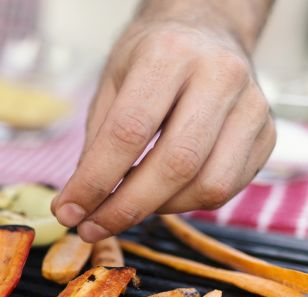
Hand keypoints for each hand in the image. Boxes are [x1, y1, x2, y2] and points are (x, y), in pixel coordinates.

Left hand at [51, 0, 275, 242]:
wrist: (205, 31)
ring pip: (207, 185)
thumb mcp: (111, 84)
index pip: (128, 132)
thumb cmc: (149, 60)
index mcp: (169, 55)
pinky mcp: (267, 134)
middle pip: (175, 164)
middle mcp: (219, 76)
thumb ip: (96, 144)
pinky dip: (184, 203)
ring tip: (122, 209)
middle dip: (125, 208)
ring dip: (156, 210)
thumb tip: (78, 206)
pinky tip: (157, 196)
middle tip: (90, 228)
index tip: (67, 212)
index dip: (94, 181)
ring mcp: (251, 106)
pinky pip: (226, 188)